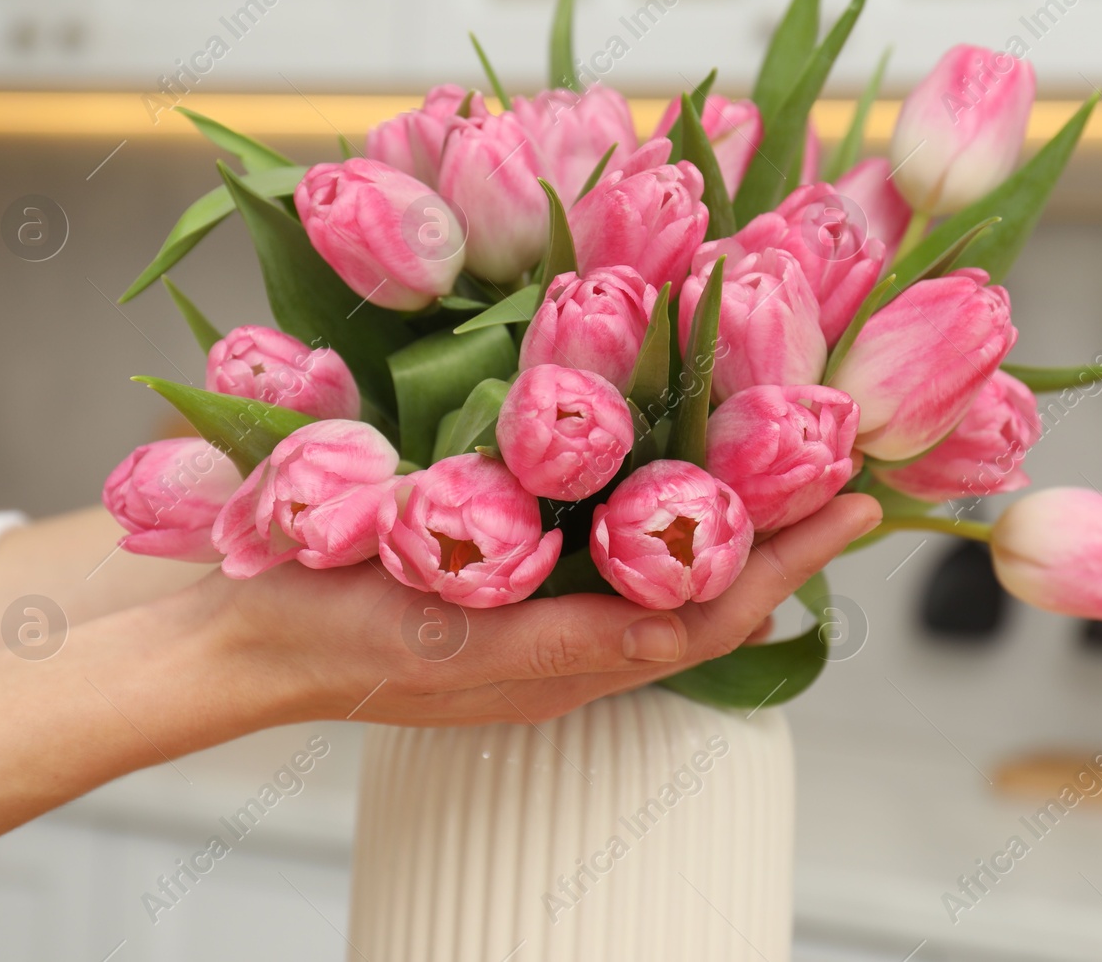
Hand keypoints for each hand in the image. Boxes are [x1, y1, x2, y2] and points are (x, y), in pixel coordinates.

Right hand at [203, 492, 881, 728]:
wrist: (244, 630)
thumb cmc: (336, 639)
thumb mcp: (451, 645)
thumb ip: (564, 645)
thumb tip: (676, 638)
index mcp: (573, 661)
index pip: (712, 617)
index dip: (790, 562)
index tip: (857, 504)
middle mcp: (572, 628)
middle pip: (703, 583)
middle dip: (779, 528)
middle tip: (841, 459)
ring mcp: (538, 592)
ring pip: (658, 553)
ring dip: (725, 503)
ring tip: (778, 442)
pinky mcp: (501, 555)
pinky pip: (597, 526)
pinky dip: (649, 486)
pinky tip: (662, 440)